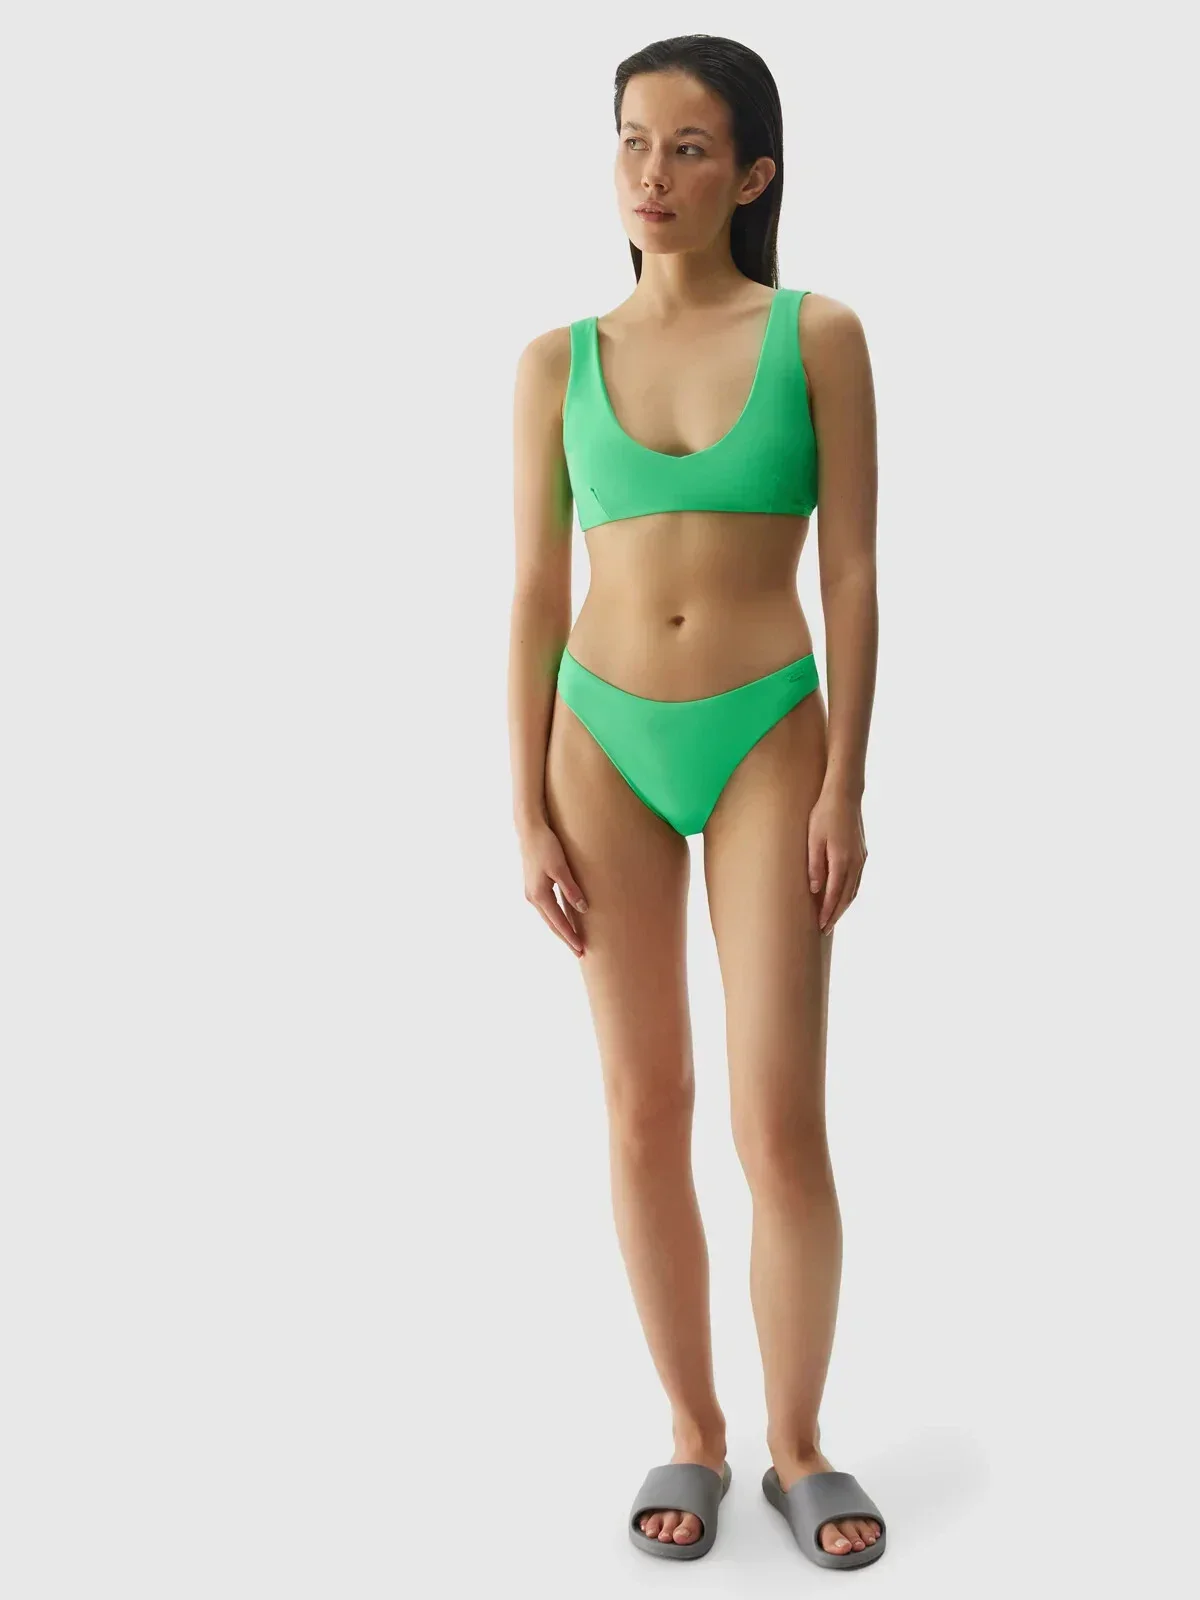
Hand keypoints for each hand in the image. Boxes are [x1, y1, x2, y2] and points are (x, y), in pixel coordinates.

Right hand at [518, 818, 587, 955]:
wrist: (529, 830)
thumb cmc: (546, 846)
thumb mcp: (561, 868)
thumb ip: (571, 889)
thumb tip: (582, 908)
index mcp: (539, 895)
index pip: (558, 922)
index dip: (570, 936)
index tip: (581, 949)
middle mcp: (533, 897)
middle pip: (552, 924)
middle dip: (565, 938)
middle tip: (580, 952)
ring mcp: (531, 892)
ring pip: (548, 917)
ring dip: (560, 929)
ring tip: (573, 940)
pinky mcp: (534, 886)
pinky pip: (546, 908)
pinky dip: (555, 918)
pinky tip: (563, 919)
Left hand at [807, 786, 866, 935]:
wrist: (845, 795)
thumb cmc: (824, 815)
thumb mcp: (813, 840)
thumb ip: (815, 866)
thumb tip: (816, 890)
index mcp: (842, 861)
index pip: (834, 895)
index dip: (827, 913)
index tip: (820, 926)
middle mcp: (855, 863)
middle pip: (846, 897)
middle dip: (835, 915)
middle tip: (824, 930)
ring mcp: (861, 858)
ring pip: (853, 890)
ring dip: (843, 906)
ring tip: (832, 918)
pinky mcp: (862, 853)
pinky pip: (856, 880)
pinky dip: (849, 893)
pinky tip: (842, 897)